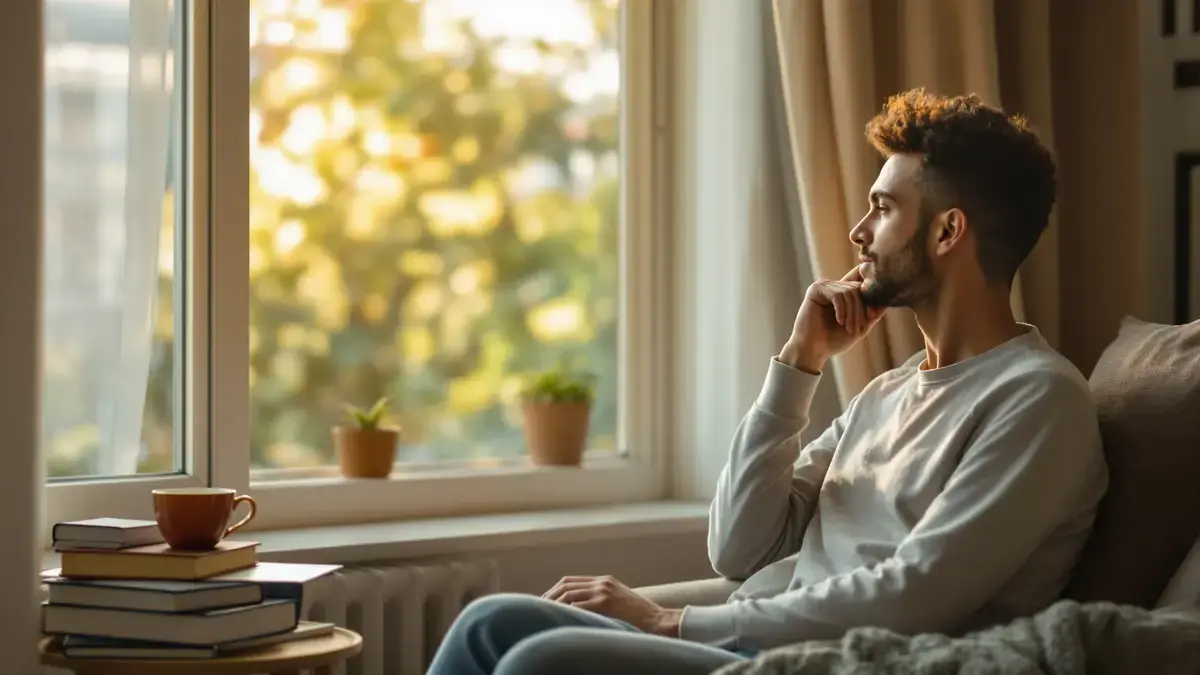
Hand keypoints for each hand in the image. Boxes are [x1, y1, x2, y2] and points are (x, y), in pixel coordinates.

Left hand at [542, 575, 681, 636]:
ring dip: (554, 604)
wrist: (658, 620)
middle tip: (537, 608)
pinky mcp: (605, 603)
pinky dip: (566, 612)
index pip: (571, 581)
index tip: (544, 601)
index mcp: (604, 580)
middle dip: (549, 596)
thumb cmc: (639, 617)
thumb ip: (600, 601)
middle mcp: (602, 582)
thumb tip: (579, 610)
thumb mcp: (618, 602)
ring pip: (569, 594)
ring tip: (543, 613)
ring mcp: (603, 591)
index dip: (554, 590)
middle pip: (566, 585)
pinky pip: (578, 606)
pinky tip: (557, 618)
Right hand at [779, 265, 886, 372]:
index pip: (861, 278)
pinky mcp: (815, 290)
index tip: (872, 313)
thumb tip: (890, 300)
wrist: (813, 351)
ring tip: (849, 328)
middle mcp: (834, 286)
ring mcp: (824, 286)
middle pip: (858, 288)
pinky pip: (837, 294)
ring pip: (849, 292)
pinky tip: (839, 321)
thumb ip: (873, 313)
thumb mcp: (860, 326)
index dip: (870, 288)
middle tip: (860, 328)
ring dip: (852, 312)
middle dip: (862, 309)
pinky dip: (841, 309)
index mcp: (843, 293)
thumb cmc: (834, 340)